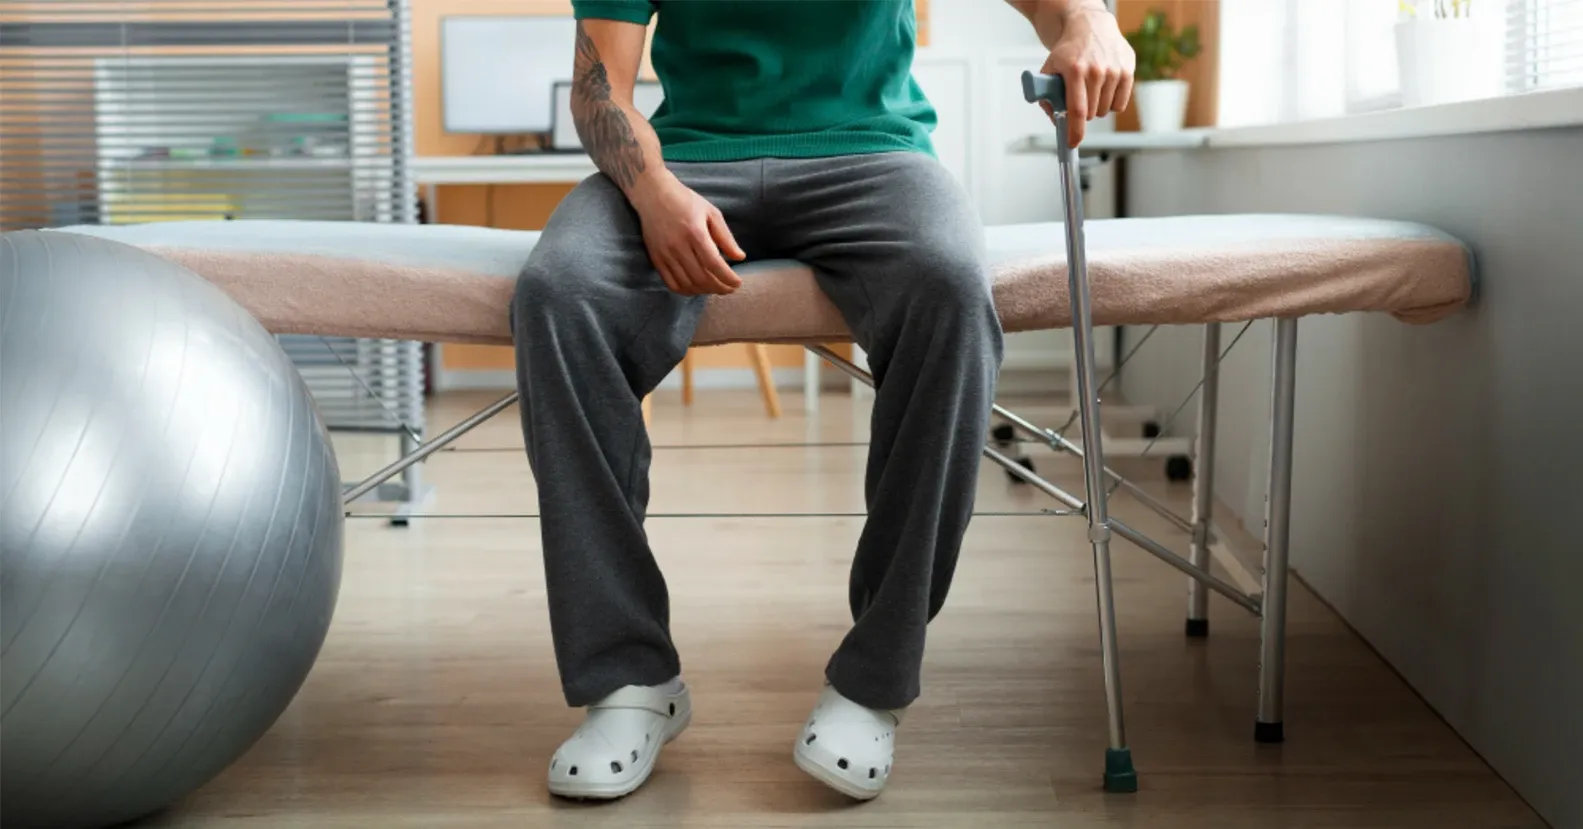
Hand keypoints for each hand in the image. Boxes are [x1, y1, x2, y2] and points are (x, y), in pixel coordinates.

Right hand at [630, 173, 745, 295]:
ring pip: (687, 284)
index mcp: (695, 232)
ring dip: (705, 291)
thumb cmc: (685, 201)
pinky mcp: (656, 259)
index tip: (737, 283)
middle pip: (701, 277)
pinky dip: (687, 291)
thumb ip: (726, 237)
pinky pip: (671, 284)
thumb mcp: (711, 213)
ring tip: (716, 288)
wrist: (653, 195)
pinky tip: (697, 288)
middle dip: (719, 288)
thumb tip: (740, 258)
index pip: (714, 264)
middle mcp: (678, 245)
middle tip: (729, 288)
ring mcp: (665, 254)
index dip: (728, 278)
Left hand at [1038, 6, 1134, 144]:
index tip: (1073, 143)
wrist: (1089, 26)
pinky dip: (1111, 103)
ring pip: (1105, 110)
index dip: (1075, 130)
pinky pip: (1120, 104)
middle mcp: (1096, 70)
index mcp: (1074, 70)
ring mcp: (1114, 70)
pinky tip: (1104, 89)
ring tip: (1091, 89)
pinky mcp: (1128, 70)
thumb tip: (1056, 120)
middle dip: (1083, 114)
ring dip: (1097, 107)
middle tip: (1078, 100)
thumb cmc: (1068, 51)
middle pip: (1091, 113)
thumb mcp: (1049, 70)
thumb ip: (1047, 97)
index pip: (1077, 109)